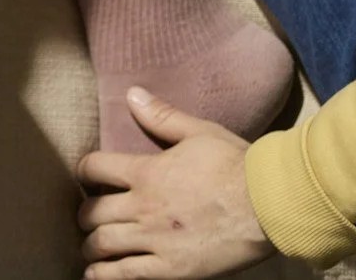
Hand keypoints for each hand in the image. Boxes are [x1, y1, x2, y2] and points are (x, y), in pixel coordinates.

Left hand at [76, 89, 273, 279]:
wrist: (271, 205)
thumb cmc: (238, 166)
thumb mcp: (199, 133)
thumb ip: (162, 116)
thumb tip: (132, 94)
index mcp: (146, 172)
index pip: (94, 168)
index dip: (84, 171)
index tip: (86, 176)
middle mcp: (144, 206)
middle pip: (93, 211)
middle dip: (85, 214)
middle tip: (88, 217)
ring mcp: (156, 239)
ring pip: (104, 243)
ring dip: (91, 244)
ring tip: (91, 245)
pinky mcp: (173, 268)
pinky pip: (128, 273)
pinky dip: (106, 275)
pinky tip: (94, 274)